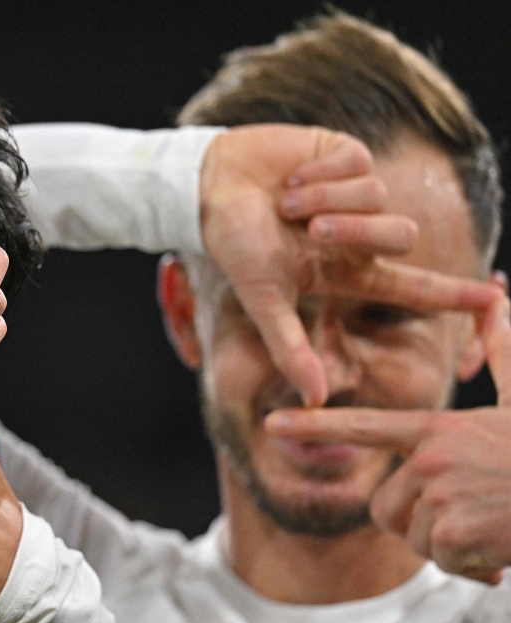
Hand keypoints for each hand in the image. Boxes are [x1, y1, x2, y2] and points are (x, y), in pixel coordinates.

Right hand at [200, 125, 498, 405]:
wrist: (209, 188)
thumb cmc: (233, 244)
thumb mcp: (263, 299)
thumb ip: (290, 347)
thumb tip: (316, 399)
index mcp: (343, 270)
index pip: (411, 286)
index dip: (453, 294)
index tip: (495, 300)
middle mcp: (357, 233)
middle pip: (399, 235)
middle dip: (358, 232)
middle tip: (312, 231)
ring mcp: (352, 193)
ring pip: (378, 198)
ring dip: (329, 200)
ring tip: (288, 202)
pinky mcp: (344, 154)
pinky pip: (359, 163)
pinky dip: (322, 172)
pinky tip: (292, 177)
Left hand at [265, 297, 510, 583]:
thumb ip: (502, 349)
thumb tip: (496, 296)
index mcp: (435, 428)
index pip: (362, 426)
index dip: (314, 426)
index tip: (270, 425)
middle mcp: (428, 459)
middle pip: (384, 506)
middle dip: (417, 520)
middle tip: (466, 513)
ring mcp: (439, 496)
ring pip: (411, 536)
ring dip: (447, 544)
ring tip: (488, 524)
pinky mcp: (453, 532)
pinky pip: (440, 559)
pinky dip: (471, 566)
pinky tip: (499, 548)